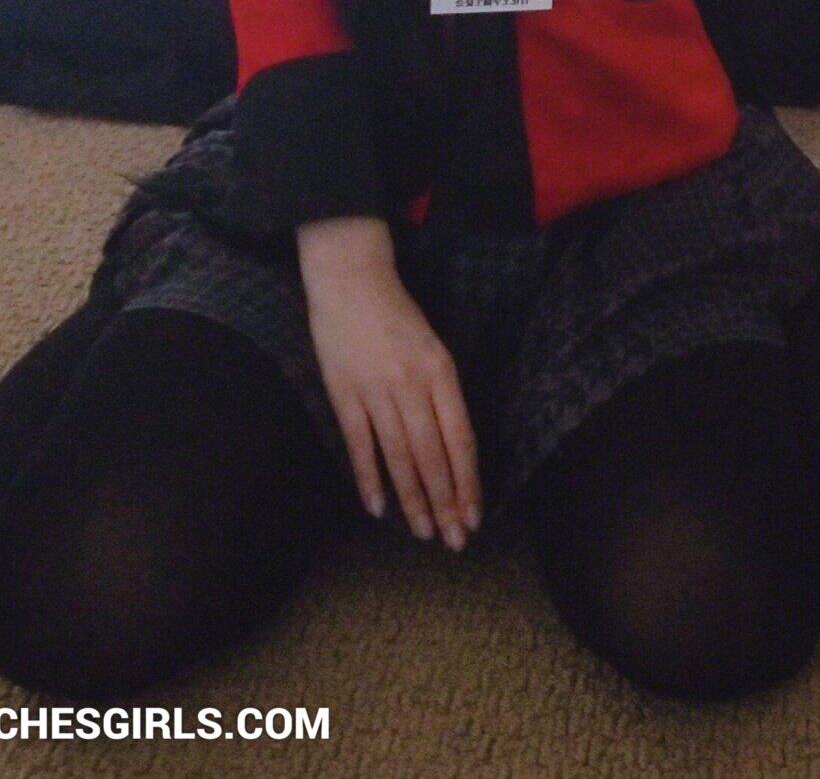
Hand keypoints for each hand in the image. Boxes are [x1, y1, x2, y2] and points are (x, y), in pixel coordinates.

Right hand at [298, 235, 482, 548]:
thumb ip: (442, 392)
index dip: (468, 482)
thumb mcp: (434, 347)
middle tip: (454, 541)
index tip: (475, 516)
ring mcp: (375, 391)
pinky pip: (359, 445)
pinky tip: (378, 508)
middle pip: (432, 456)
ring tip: (423, 532)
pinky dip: (369, 478)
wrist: (351, 279)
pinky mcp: (344, 394)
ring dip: (413, 499)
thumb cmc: (398, 313)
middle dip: (445, 503)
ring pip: (399, 457)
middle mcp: (412, 385)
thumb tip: (452, 445)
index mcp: (441, 371)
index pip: (460, 439)